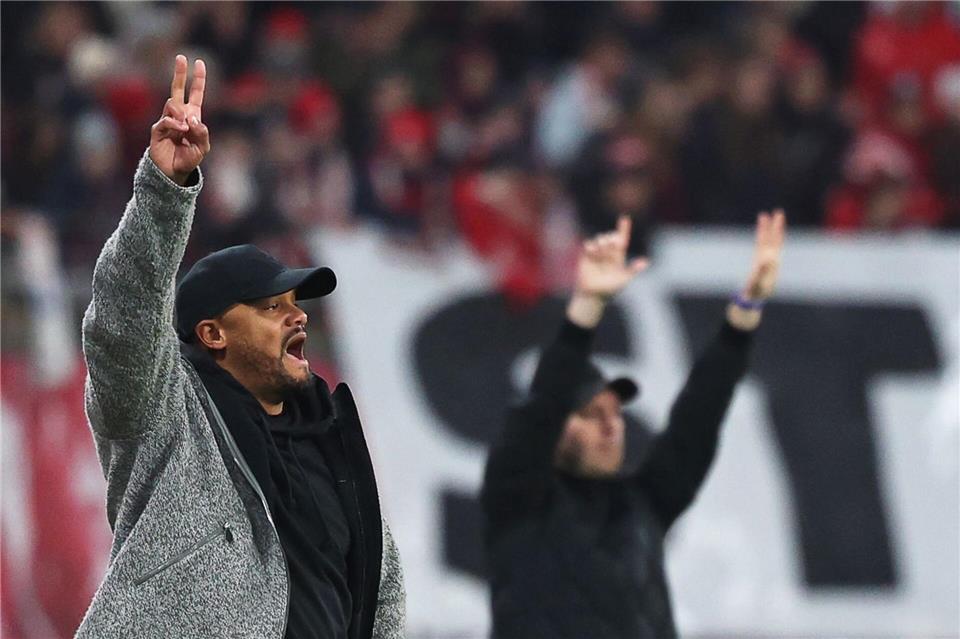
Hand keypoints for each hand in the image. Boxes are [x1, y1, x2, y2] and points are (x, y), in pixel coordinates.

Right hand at [149, 55, 209, 184]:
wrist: (174, 172)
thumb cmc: (189, 158)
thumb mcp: (202, 147)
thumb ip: (201, 132)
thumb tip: (192, 118)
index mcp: (192, 116)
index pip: (195, 94)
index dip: (198, 79)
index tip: (199, 63)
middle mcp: (179, 115)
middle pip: (177, 89)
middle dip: (179, 73)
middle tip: (181, 57)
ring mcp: (167, 121)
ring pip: (173, 105)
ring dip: (182, 114)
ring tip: (186, 129)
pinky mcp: (158, 130)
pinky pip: (166, 120)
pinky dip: (175, 124)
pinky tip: (181, 130)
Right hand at [574, 216, 648, 299]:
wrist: (592, 294)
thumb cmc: (609, 289)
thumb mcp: (623, 279)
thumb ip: (633, 269)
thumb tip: (645, 262)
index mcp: (618, 257)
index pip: (622, 240)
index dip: (623, 229)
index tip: (625, 218)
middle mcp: (608, 253)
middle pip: (611, 238)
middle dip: (611, 237)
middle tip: (612, 243)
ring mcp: (597, 254)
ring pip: (600, 239)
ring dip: (602, 241)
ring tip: (601, 249)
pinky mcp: (586, 256)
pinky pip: (589, 244)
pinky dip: (591, 245)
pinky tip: (592, 251)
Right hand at [741, 209, 785, 300]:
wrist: (753, 297)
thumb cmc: (756, 291)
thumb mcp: (759, 281)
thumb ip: (763, 271)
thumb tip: (766, 259)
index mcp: (773, 260)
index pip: (776, 240)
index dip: (777, 228)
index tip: (779, 216)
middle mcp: (771, 257)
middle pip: (774, 238)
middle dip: (776, 225)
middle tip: (778, 211)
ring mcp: (765, 258)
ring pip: (766, 240)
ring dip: (766, 228)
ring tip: (764, 216)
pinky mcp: (758, 260)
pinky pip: (760, 244)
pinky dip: (760, 236)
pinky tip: (761, 232)